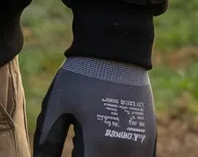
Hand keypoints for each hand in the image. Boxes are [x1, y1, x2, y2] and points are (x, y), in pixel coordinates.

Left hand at [33, 56, 155, 154]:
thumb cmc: (80, 78)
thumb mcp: (57, 106)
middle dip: (86, 156)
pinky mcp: (149, 137)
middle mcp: (126, 150)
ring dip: (102, 156)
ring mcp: (142, 144)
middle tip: (74, 144)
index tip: (67, 151)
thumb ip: (48, 141)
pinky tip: (101, 142)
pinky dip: (118, 154)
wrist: (114, 52)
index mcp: (99, 145)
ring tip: (85, 141)